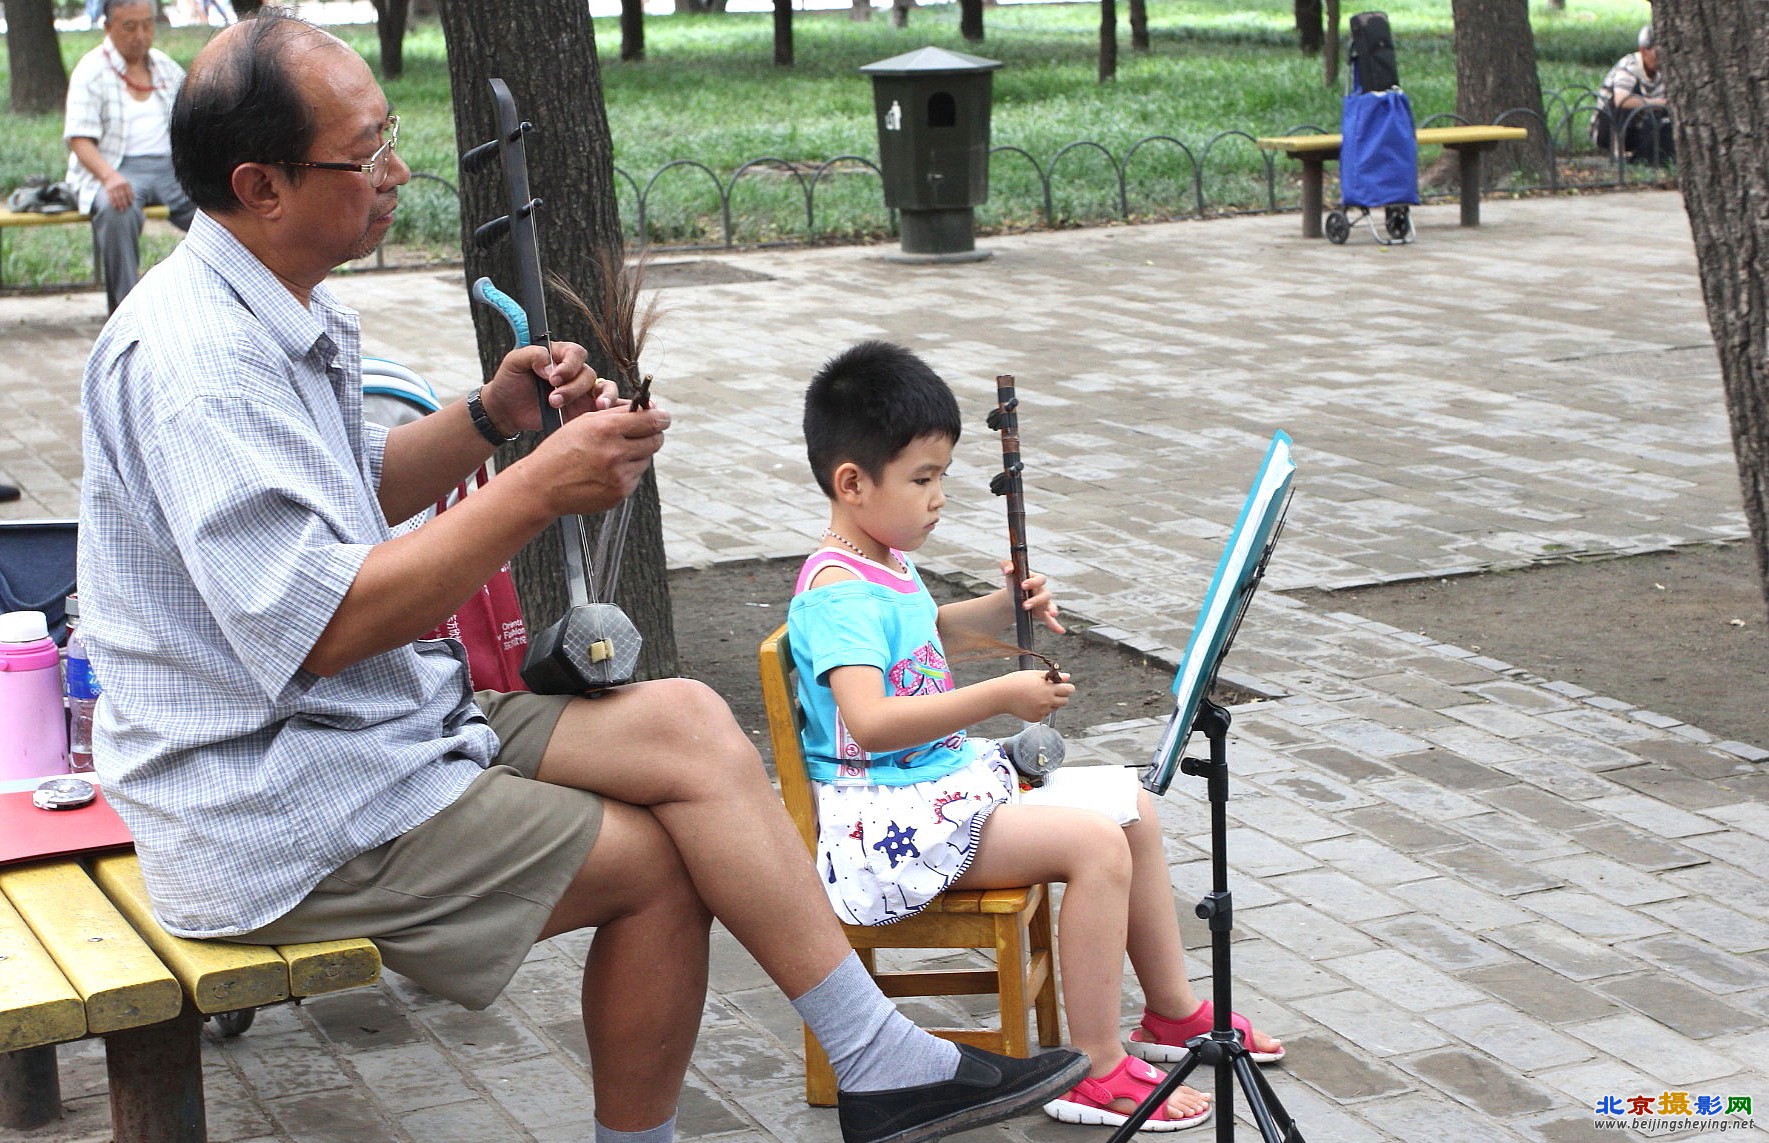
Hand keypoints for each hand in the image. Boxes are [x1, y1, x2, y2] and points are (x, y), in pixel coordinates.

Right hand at [102, 173, 132, 211]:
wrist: (109, 175)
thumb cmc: (120, 181)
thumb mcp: (126, 182)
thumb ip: (129, 189)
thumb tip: (133, 198)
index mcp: (125, 184)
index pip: (128, 193)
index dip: (129, 199)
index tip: (130, 204)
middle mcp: (119, 186)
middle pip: (122, 196)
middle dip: (124, 203)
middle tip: (125, 209)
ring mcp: (113, 188)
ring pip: (116, 198)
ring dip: (118, 205)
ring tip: (120, 210)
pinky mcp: (108, 189)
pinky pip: (110, 197)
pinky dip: (112, 202)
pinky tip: (114, 206)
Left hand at [481, 341, 619, 434]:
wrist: (507, 409)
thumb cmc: (510, 382)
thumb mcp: (513, 361)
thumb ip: (533, 354)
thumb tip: (550, 366)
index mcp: (559, 355)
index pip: (576, 353)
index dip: (568, 365)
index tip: (552, 378)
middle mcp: (574, 371)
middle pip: (588, 374)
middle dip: (572, 388)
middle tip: (553, 400)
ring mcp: (581, 390)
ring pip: (602, 388)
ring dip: (598, 397)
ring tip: (595, 407)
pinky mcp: (584, 408)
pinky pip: (606, 403)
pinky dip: (613, 404)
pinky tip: (607, 410)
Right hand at [522, 403, 669, 517]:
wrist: (543, 485)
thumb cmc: (562, 449)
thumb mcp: (585, 423)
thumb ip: (618, 413)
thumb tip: (650, 408)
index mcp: (605, 430)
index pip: (651, 421)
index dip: (661, 417)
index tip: (663, 417)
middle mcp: (615, 453)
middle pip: (655, 441)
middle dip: (653, 435)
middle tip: (645, 433)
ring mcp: (619, 476)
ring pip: (646, 460)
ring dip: (637, 454)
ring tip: (612, 455)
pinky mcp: (619, 494)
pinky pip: (635, 477)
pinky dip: (627, 472)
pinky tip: (605, 471)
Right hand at [996, 669, 1073, 722]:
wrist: (1002, 695)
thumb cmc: (1017, 681)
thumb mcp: (1035, 675)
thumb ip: (1053, 677)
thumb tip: (1067, 677)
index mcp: (1048, 689)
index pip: (1069, 690)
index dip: (1067, 687)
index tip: (1063, 686)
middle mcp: (1047, 702)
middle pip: (1065, 701)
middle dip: (1061, 696)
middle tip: (1051, 691)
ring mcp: (1041, 711)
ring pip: (1054, 708)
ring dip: (1050, 703)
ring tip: (1036, 696)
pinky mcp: (1036, 718)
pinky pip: (1044, 714)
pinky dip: (1041, 709)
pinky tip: (1030, 703)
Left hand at [1000, 560, 1065, 634]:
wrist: (1013, 596)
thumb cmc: (1014, 581)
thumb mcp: (1009, 573)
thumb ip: (1006, 565)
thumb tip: (1008, 569)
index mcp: (1037, 579)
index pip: (1040, 579)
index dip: (1032, 582)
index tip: (1022, 585)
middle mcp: (1043, 590)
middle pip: (1045, 594)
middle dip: (1036, 600)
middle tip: (1024, 605)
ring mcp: (1044, 603)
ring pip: (1050, 606)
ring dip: (1050, 610)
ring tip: (1051, 614)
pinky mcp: (1043, 614)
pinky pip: (1051, 620)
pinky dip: (1055, 625)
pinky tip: (1060, 631)